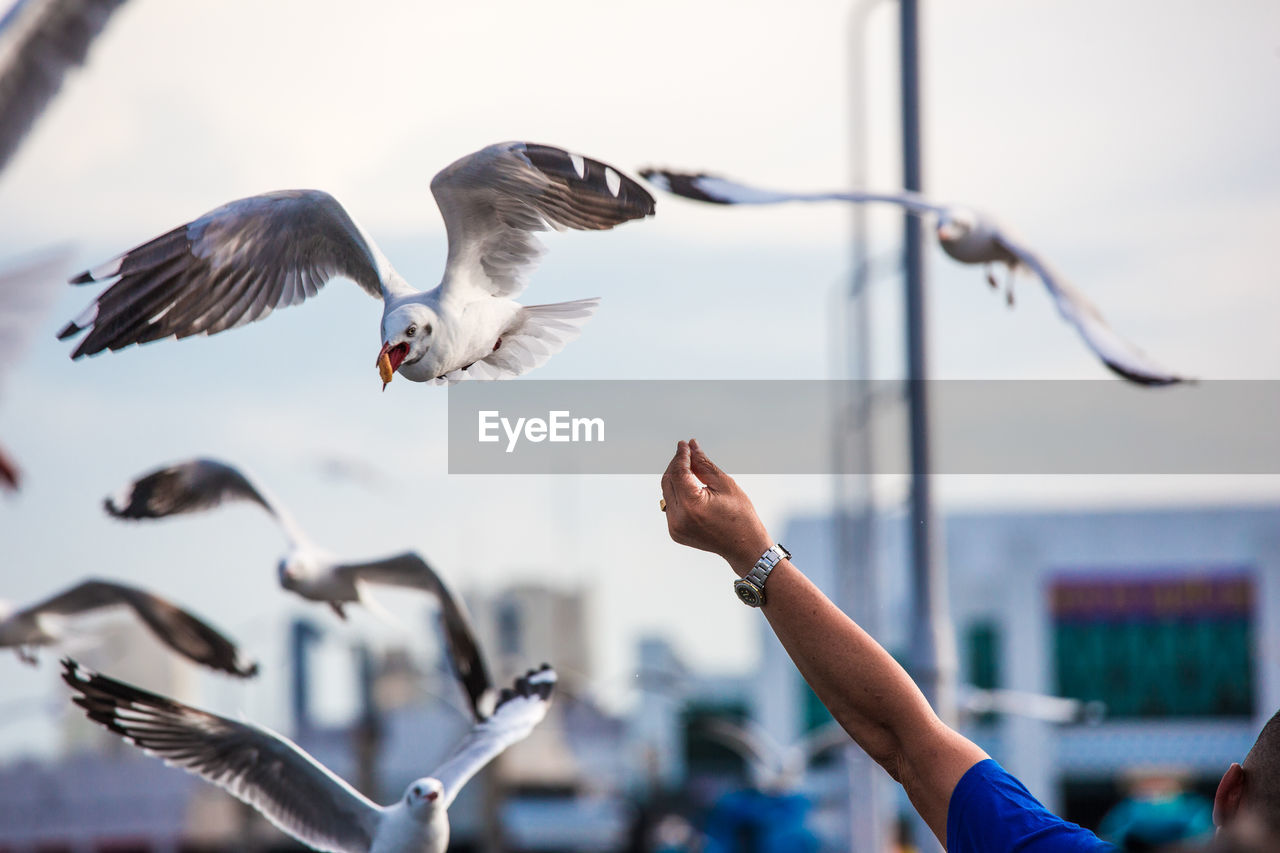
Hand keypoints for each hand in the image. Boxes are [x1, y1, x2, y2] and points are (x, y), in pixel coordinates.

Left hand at [660, 439, 772, 574]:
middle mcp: (678, 518)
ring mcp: (674, 527)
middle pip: (668, 481)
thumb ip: (704, 464)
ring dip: (676, 478)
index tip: (684, 444)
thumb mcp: (725, 484)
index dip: (681, 456)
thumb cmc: (741, 516)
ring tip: (691, 468)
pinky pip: (671, 506)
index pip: (678, 472)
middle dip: (676, 465)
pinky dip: (678, 494)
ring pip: (667, 493)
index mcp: (691, 505)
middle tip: (687, 453)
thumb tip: (691, 445)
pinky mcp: (675, 532)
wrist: (744, 548)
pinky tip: (690, 487)